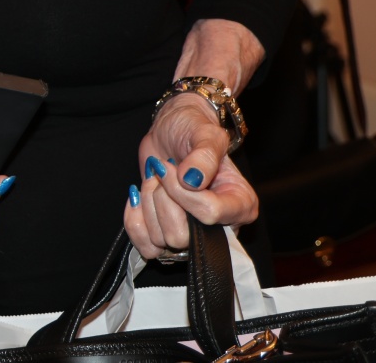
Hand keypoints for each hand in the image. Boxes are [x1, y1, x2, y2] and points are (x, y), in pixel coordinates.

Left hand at [123, 95, 259, 258]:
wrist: (171, 130)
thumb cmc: (194, 129)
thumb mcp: (206, 133)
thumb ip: (204, 155)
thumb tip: (191, 181)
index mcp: (240, 205)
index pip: (209, 214)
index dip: (182, 193)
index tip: (171, 167)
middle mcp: (220, 227)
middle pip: (182, 236)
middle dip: (161, 200)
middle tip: (162, 172)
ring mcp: (192, 235)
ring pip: (160, 241)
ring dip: (147, 205)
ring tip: (155, 180)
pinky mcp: (167, 235)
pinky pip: (146, 246)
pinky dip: (134, 221)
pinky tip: (139, 197)